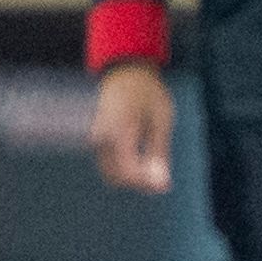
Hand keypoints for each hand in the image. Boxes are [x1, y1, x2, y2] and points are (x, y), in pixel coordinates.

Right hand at [91, 62, 174, 193]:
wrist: (127, 73)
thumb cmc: (149, 94)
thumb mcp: (161, 121)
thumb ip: (159, 153)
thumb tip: (161, 184)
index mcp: (119, 131)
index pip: (127, 171)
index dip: (146, 184)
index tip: (164, 187)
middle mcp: (102, 137)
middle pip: (117, 177)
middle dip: (140, 184)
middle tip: (163, 181)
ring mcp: (96, 139)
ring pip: (111, 173)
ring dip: (133, 178)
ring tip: (156, 170)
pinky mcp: (98, 140)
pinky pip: (109, 163)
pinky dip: (126, 169)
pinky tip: (146, 163)